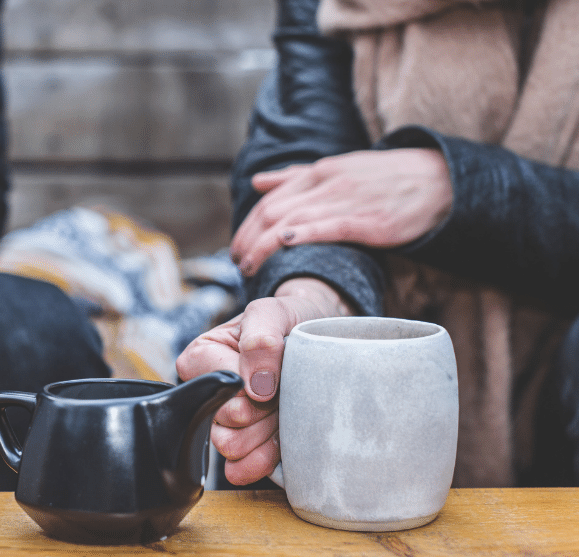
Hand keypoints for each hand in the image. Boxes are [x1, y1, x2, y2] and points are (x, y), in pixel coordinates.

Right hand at [176, 278, 352, 484]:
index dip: (250, 387)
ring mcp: (225, 423)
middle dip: (263, 411)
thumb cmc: (289, 320)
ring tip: (284, 411)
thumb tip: (256, 386)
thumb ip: (260, 339)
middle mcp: (207, 393)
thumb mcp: (273, 312)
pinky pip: (240, 469)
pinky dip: (264, 460)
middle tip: (283, 392)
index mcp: (201, 358)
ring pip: (232, 448)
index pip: (218, 388)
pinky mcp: (244, 447)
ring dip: (265, 434)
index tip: (272, 375)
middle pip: (225, 423)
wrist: (319, 338)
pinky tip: (281, 444)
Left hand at [231, 148, 452, 275]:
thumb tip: (257, 182)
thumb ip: (296, 176)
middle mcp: (327, 183)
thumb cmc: (386, 178)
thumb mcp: (339, 168)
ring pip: (290, 220)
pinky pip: (327, 226)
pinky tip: (282, 245)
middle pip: (272, 211)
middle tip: (236, 263)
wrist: (439, 180)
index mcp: (319, 171)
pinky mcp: (367, 220)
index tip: (237, 248)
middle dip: (248, 239)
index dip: (247, 225)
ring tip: (249, 267)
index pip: (269, 199)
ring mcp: (346, 200)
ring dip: (263, 245)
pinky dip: (301, 233)